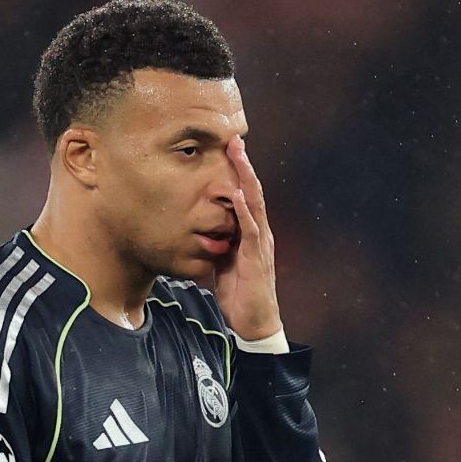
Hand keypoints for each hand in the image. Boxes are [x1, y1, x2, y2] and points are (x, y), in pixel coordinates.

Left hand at [215, 136, 282, 339]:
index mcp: (251, 233)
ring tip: (238, 156)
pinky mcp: (257, 258)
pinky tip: (237, 195)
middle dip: (243, 165)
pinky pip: (250, 229)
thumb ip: (217, 243)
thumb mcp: (223, 263)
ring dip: (246, 178)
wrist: (254, 322)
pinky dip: (244, 210)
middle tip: (234, 139)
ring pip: (254, 203)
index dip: (239, 172)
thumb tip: (199, 230)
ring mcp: (260, 244)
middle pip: (253, 191)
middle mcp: (260, 232)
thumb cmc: (239, 294)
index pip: (246, 195)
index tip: (228, 149)